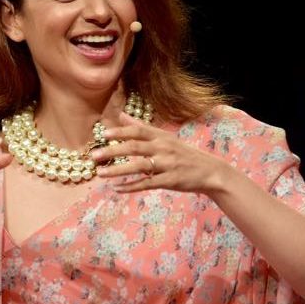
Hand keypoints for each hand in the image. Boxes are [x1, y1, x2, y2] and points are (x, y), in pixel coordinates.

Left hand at [89, 113, 231, 193]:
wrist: (210, 171)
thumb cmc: (183, 154)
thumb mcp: (165, 137)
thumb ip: (142, 127)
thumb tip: (121, 114)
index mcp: (161, 136)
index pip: (138, 131)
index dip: (121, 132)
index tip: (103, 134)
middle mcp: (163, 148)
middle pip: (135, 148)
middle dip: (113, 151)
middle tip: (94, 156)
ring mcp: (167, 165)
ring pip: (139, 167)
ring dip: (118, 170)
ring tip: (101, 174)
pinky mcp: (170, 181)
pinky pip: (147, 184)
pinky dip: (131, 186)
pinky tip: (117, 189)